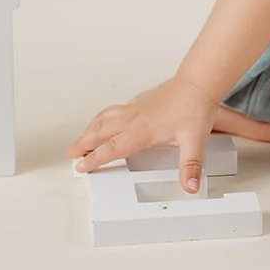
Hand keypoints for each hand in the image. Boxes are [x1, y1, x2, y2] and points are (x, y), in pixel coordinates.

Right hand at [66, 74, 221, 190]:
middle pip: (100, 131)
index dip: (95, 159)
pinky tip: (106, 120)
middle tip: (71, 154)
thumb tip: (190, 186)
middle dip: (83, 143)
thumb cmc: (195, 108)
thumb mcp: (194, 141)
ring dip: (90, 129)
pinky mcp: (140, 101)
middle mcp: (134, 118)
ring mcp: (135, 108)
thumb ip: (190, 166)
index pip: (112, 147)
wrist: (198, 83)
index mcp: (142, 130)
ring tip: (82, 139)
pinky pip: (114, 110)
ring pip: (105, 118)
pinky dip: (103, 117)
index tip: (81, 167)